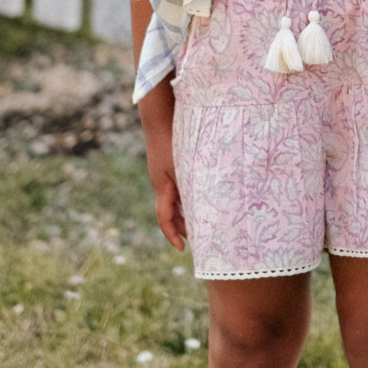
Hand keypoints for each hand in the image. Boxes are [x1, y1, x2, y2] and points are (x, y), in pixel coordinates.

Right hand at [139, 82, 185, 251]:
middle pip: (170, 212)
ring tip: (201, 220)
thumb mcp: (187, 165)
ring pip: (173, 200)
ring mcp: (161, 175)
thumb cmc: (173, 140)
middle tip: (198, 238)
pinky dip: (185, 196)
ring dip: (185, 211)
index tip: (182, 249)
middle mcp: (160, 184)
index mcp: (162, 188)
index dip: (172, 235)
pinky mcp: (165, 166)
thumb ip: (195, 183)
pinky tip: (198, 193)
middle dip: (182, 226)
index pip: (165, 219)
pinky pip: (174, 187)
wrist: (159, 118)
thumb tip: (208, 201)